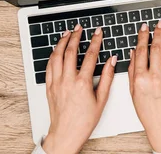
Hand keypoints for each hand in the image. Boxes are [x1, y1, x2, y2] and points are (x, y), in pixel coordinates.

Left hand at [42, 25, 116, 153]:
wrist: (67, 133)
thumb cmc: (85, 120)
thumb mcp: (102, 99)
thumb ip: (107, 77)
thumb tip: (111, 61)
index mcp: (82, 83)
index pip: (90, 55)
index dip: (95, 41)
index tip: (98, 32)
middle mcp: (67, 81)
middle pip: (70, 52)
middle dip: (75, 37)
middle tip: (79, 28)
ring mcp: (56, 83)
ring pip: (56, 57)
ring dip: (61, 43)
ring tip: (67, 34)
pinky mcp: (49, 87)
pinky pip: (49, 67)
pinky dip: (52, 55)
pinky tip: (56, 50)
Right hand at [129, 21, 160, 151]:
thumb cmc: (147, 109)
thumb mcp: (133, 91)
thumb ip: (133, 70)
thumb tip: (134, 51)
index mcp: (141, 78)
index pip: (142, 51)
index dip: (143, 36)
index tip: (145, 27)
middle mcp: (155, 77)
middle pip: (156, 48)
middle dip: (157, 33)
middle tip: (160, 24)